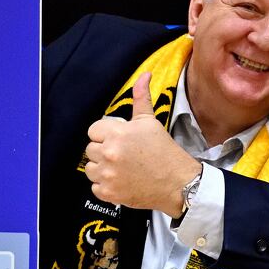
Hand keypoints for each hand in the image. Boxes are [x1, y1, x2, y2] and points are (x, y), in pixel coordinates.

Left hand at [84, 73, 199, 216]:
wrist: (178, 183)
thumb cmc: (165, 152)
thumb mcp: (150, 122)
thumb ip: (141, 98)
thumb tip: (144, 75)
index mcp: (117, 133)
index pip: (93, 130)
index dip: (105, 134)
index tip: (119, 140)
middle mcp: (109, 153)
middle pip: (90, 149)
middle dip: (104, 151)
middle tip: (124, 155)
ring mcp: (108, 175)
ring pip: (90, 168)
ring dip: (102, 168)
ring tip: (122, 168)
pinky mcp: (109, 193)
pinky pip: (95, 187)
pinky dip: (106, 186)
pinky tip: (122, 181)